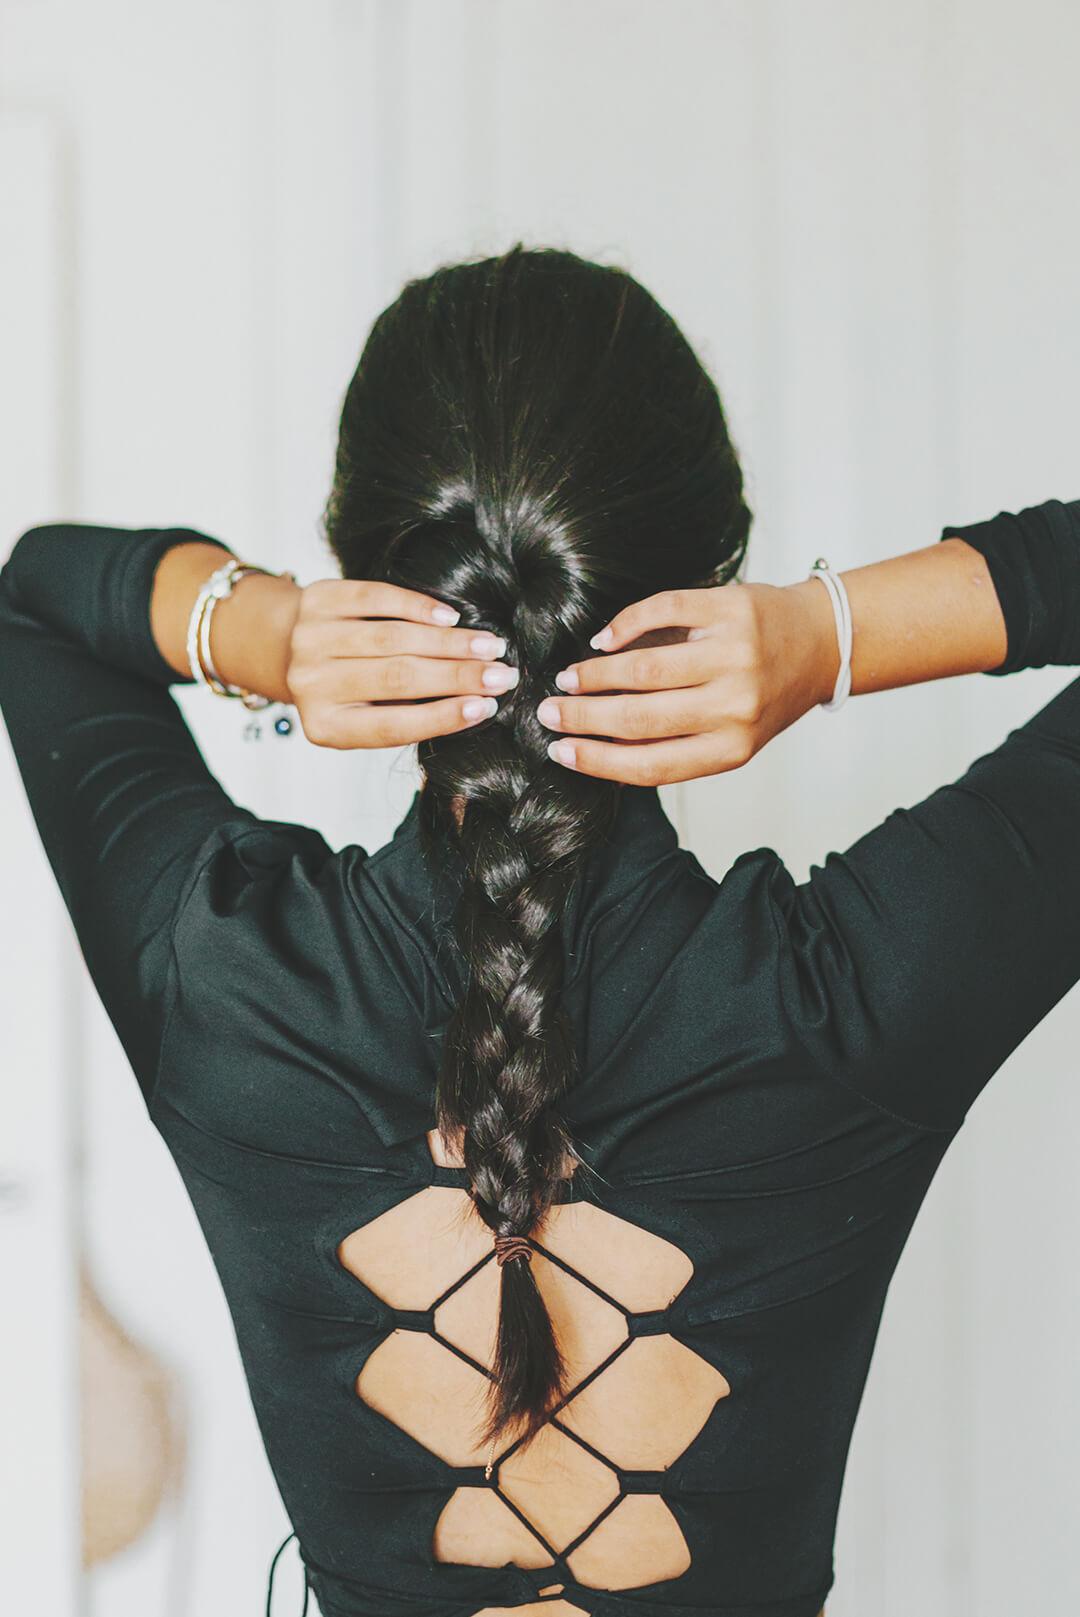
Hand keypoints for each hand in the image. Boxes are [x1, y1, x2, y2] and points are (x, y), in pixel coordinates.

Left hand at [284, 579, 519, 748]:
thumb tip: (478, 703)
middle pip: (397, 679)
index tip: (487, 707)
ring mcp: (309, 640)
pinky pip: (376, 598)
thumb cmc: (352, 691)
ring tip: (490, 645)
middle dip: (459, 676)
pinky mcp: (317, 600)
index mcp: (326, 726)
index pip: (392, 726)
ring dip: (450, 642)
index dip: (442, 716)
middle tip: (504, 675)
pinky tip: (452, 617)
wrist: (294, 647)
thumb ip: (411, 713)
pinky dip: (418, 606)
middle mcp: (310, 684)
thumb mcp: (372, 716)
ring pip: (392, 638)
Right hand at [536, 580, 837, 784]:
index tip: (559, 751)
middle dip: (583, 716)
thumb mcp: (729, 735)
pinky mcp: (731, 610)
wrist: (819, 643)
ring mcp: (735, 656)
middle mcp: (736, 706)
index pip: (650, 765)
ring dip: (596, 675)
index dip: (596, 761)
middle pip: (640, 718)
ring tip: (568, 677)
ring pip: (645, 669)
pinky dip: (624, 625)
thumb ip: (674, 742)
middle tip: (548, 711)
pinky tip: (604, 640)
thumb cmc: (763, 694)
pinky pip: (664, 613)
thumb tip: (594, 746)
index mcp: (732, 749)